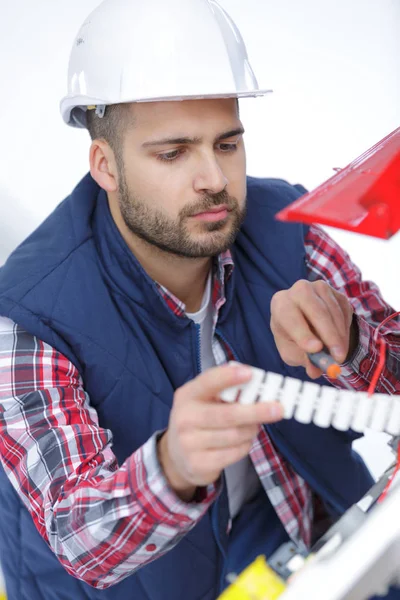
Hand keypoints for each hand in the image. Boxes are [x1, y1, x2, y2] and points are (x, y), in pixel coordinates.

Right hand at [158, 363, 282, 500]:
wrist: (177, 457)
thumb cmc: (199, 420)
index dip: (229, 377)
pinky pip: (234, 453)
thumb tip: (257, 383)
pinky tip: (243, 441)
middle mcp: (184, 418)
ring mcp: (189, 443)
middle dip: (256, 411)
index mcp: (187, 395)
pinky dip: (245, 445)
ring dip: (252, 430)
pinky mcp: (198, 464)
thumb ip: (225, 391)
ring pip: (235, 435)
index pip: (208, 382)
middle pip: (227, 414)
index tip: (250, 373)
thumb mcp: (204, 401)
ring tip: (254, 425)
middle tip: (279, 409)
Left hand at [270, 279, 355, 378]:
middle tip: (337, 357)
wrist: (306, 321)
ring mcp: (319, 288)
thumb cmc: (293, 337)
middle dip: (329, 335)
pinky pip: (345, 312)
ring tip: (339, 356)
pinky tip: (339, 341)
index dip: (302, 332)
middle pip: (315, 309)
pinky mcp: (336, 293)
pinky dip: (345, 330)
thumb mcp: (292, 352)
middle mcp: (298, 291)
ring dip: (340, 337)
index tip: (315, 349)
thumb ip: (303, 360)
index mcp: (280, 304)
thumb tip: (315, 371)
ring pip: (333, 312)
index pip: (289, 315)